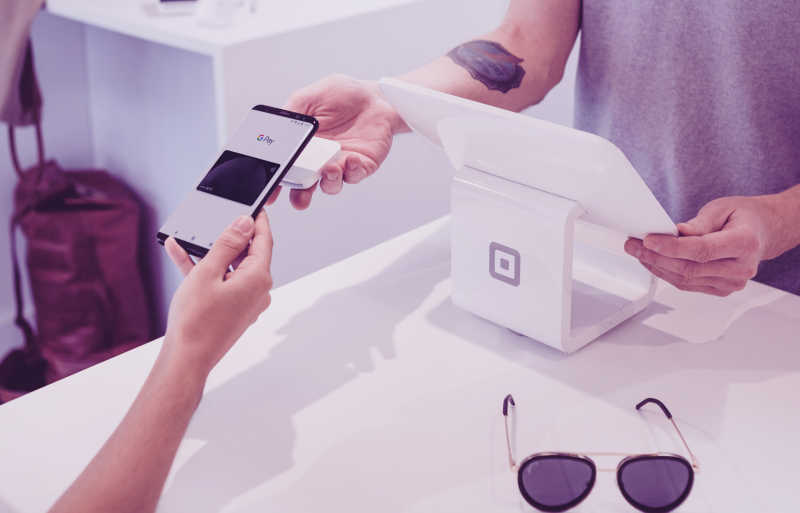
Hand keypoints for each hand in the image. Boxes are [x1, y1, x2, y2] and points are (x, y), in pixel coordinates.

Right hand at [161, 211, 273, 378]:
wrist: (186, 359)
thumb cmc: (196, 321)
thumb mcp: (208, 272)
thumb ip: (227, 244)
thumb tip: (245, 223)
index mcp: (258, 279)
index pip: (264, 241)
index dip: (258, 221)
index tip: (255, 206)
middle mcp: (258, 291)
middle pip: (248, 254)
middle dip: (230, 237)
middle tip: (218, 219)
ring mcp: (246, 303)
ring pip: (231, 269)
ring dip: (211, 253)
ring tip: (189, 237)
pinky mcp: (232, 311)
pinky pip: (222, 283)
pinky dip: (205, 271)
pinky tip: (181, 255)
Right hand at [268, 74, 407, 209]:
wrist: (370, 94)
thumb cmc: (338, 95)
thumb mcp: (306, 99)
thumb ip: (290, 116)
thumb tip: (272, 131)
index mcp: (302, 148)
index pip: (287, 170)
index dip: (277, 184)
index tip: (271, 194)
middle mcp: (320, 161)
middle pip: (306, 187)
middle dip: (301, 196)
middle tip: (300, 198)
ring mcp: (341, 165)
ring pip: (331, 184)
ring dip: (328, 181)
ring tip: (329, 168)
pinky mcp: (362, 165)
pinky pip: (356, 175)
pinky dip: (352, 170)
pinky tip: (351, 158)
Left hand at [624, 194, 795, 296]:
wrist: (763, 232)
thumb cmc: (743, 217)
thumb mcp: (722, 208)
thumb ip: (698, 224)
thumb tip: (674, 234)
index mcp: (745, 243)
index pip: (701, 250)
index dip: (671, 247)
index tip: (647, 240)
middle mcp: (741, 268)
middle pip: (689, 268)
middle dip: (655, 257)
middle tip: (632, 245)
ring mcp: (732, 283)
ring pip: (685, 280)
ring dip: (656, 266)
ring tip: (637, 251)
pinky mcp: (721, 289)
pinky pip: (687, 285)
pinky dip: (666, 273)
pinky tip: (652, 261)